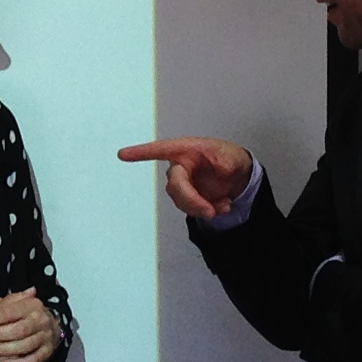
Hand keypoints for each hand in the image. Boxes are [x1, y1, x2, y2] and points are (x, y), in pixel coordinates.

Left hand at [0, 291, 61, 361]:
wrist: (45, 326)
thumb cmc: (21, 315)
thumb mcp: (5, 306)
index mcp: (31, 304)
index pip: (9, 311)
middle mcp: (41, 320)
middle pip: (19, 329)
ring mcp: (45, 336)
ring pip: (25, 345)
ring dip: (4, 350)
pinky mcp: (47, 352)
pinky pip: (33, 361)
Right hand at [119, 135, 254, 219]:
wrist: (239, 178)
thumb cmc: (229, 159)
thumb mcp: (233, 156)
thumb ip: (227, 161)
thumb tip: (222, 168)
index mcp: (186, 151)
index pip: (161, 150)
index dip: (141, 153)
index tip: (123, 154)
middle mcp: (180, 167)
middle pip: (175, 186)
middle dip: (192, 201)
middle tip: (210, 211)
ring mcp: (183, 184)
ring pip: (182, 202)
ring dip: (202, 208)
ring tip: (223, 206)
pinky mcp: (187, 198)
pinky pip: (190, 209)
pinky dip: (207, 211)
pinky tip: (222, 207)